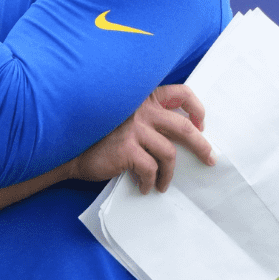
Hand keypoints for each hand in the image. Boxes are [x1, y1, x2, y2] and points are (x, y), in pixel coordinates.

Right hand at [70, 85, 214, 193]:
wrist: (69, 147)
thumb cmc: (97, 134)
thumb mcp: (123, 116)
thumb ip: (146, 117)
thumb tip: (178, 135)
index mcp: (143, 97)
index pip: (181, 92)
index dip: (196, 108)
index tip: (201, 125)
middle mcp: (141, 109)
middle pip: (184, 127)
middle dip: (201, 146)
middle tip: (209, 158)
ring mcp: (134, 129)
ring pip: (169, 153)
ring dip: (169, 173)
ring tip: (163, 183)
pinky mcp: (127, 149)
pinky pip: (150, 169)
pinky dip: (151, 181)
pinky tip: (145, 187)